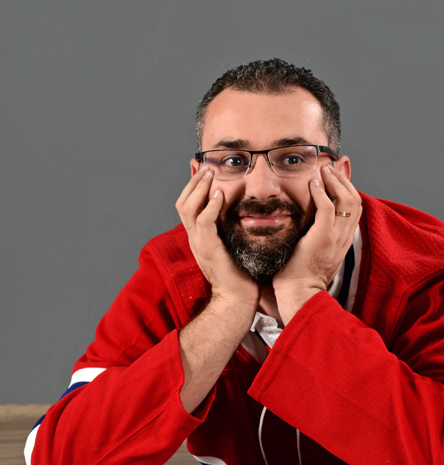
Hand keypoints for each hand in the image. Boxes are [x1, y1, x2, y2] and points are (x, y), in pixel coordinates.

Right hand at [175, 169, 258, 308]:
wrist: (237, 298)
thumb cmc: (241, 273)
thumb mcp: (233, 244)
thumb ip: (231, 228)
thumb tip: (241, 212)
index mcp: (199, 236)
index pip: (187, 206)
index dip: (191, 186)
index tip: (199, 168)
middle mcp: (194, 238)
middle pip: (182, 203)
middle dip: (192, 183)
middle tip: (205, 166)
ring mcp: (199, 243)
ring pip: (188, 209)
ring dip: (199, 189)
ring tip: (210, 173)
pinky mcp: (209, 249)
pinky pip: (204, 223)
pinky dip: (210, 207)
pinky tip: (220, 195)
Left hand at [272, 165, 361, 322]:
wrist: (299, 293)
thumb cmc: (301, 276)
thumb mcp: (316, 252)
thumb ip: (318, 236)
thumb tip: (311, 224)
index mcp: (344, 240)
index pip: (355, 208)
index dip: (349, 188)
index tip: (338, 176)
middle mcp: (345, 236)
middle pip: (356, 200)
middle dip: (345, 180)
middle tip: (331, 167)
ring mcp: (336, 236)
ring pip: (347, 200)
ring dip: (335, 182)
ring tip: (324, 170)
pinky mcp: (323, 237)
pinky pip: (328, 208)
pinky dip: (321, 193)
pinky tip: (313, 184)